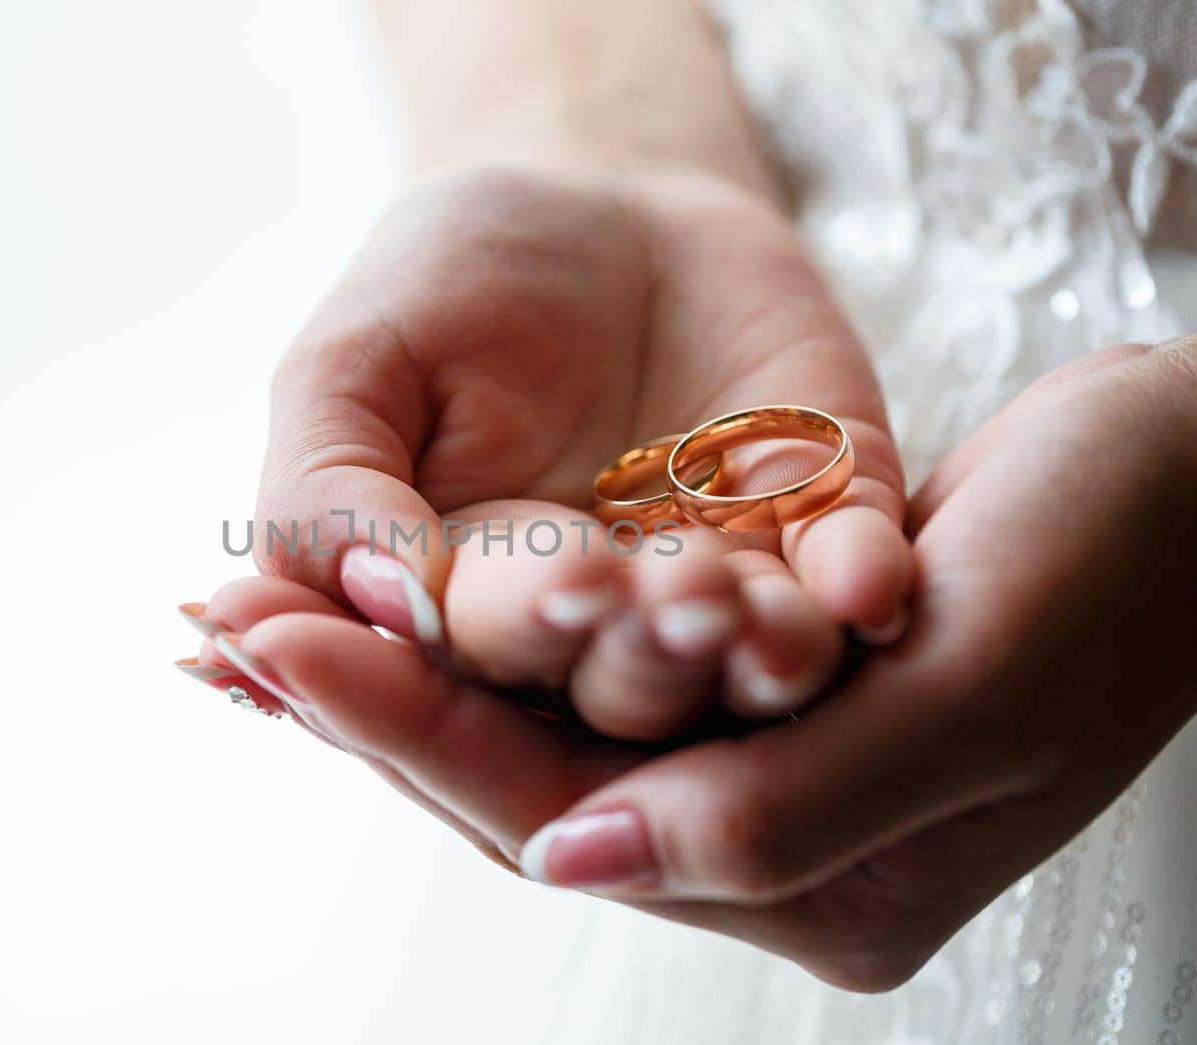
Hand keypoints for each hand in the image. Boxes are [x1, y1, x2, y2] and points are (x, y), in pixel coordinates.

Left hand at [189, 322, 1196, 989]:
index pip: (565, 823)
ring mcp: (760, 785)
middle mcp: (776, 856)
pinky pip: (585, 684)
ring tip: (277, 612)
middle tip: (237, 628)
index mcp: (825, 887)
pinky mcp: (752, 708)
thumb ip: (779, 805)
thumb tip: (570, 861)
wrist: (1187, 488)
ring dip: (409, 675)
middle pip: (524, 792)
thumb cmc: (1109, 562)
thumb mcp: (969, 685)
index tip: (283, 650)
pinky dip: (486, 642)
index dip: (412, 736)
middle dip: (376, 711)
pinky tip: (398, 597)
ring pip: (539, 739)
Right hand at [255, 163, 912, 733]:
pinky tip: (867, 583)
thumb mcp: (351, 362)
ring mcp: (723, 582)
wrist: (595, 210)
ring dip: (761, 646)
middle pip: (623, 683)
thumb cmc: (449, 286)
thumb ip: (329, 487)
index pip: (480, 657)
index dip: (514, 627)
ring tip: (766, 618)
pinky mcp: (827, 523)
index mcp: (470, 610)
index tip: (552, 582)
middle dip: (644, 647)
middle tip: (668, 597)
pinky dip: (864, 579)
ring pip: (747, 656)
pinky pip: (855, 572)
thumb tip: (371, 600)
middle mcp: (601, 630)